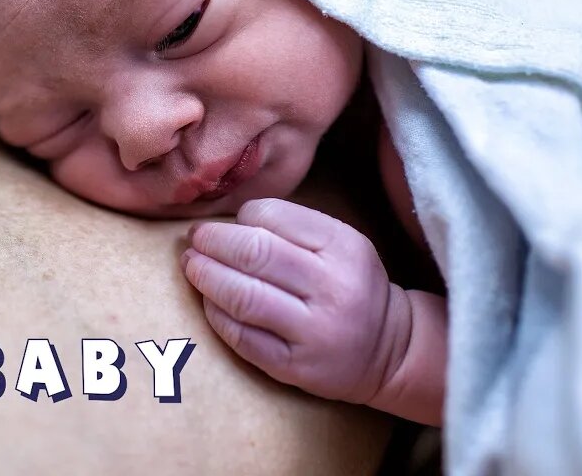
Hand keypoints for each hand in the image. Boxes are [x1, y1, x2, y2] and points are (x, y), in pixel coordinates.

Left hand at [182, 198, 403, 405]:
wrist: (389, 348)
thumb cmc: (350, 285)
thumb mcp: (340, 243)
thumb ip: (292, 228)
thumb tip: (226, 223)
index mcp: (343, 246)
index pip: (271, 216)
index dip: (238, 219)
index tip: (226, 226)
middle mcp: (332, 288)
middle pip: (253, 254)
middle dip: (212, 243)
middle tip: (195, 240)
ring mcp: (313, 331)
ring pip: (242, 296)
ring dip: (205, 276)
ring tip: (192, 265)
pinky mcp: (294, 366)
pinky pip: (241, 336)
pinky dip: (215, 314)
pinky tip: (208, 301)